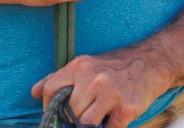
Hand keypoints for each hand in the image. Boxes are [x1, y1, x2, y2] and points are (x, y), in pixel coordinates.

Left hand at [31, 49, 167, 127]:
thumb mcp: (86, 65)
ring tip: (97, 118)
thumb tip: (33, 92)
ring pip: (85, 123)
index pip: (50, 89)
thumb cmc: (114, 66)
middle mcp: (93, 79)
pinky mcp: (126, 108)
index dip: (48, 106)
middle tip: (81, 117)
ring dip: (89, 125)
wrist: (151, 62)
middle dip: (72, 119)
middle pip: (69, 111)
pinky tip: (111, 120)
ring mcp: (110, 94)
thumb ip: (59, 78)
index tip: (56, 113)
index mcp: (80, 66)